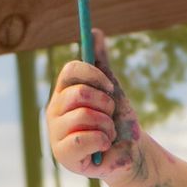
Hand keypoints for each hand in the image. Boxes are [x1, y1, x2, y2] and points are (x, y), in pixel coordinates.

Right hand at [45, 31, 133, 178]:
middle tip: (110, 115)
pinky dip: (103, 141)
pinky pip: (85, 137)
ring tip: (108, 133)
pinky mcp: (63, 154)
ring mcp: (55, 133)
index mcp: (64, 92)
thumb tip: (95, 32)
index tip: (110, 87)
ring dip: (107, 125)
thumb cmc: (118, 120)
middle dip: (105, 104)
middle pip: (79, 93)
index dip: (93, 75)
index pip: (70, 70)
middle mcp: (54, 111)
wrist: (131, 152)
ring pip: (85, 116)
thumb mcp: (111, 89)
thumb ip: (101, 63)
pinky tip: (103, 147)